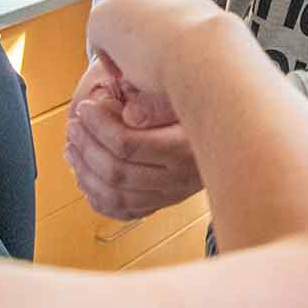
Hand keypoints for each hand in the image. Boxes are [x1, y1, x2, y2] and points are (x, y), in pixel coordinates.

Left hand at [64, 53, 203, 220]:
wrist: (234, 137)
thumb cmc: (206, 110)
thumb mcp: (187, 97)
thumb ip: (158, 102)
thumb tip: (129, 114)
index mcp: (184, 149)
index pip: (128, 144)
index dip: (99, 126)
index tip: (86, 108)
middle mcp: (177, 179)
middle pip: (117, 171)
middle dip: (87, 146)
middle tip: (75, 125)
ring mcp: (169, 195)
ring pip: (115, 195)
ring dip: (85, 172)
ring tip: (73, 147)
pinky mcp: (162, 203)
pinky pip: (123, 211)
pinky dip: (97, 198)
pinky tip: (85, 179)